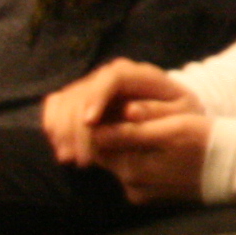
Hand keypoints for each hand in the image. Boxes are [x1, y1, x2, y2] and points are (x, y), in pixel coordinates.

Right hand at [42, 59, 192, 165]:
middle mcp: (110, 76)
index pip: (113, 77)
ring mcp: (92, 87)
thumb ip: (157, 112)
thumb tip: (130, 112)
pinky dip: (54, 127)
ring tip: (70, 159)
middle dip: (77, 126)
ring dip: (62, 131)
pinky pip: (56, 107)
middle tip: (83, 160)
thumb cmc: (180, 114)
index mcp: (138, 74)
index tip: (90, 123)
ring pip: (64, 100)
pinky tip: (63, 149)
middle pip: (83, 92)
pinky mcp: (79, 100)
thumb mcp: (181, 114)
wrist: (171, 115)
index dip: (97, 97)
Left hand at [90, 101, 210, 202]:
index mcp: (134, 167)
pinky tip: (157, 148)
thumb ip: (133, 131)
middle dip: (113, 133)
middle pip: (107, 153)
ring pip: (120, 162)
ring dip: (126, 145)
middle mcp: (132, 185)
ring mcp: (141, 193)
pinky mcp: (150, 197)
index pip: (99, 142)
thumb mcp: (173, 127)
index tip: (116, 104)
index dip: (104, 120)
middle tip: (129, 113)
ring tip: (148, 129)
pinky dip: (138, 159)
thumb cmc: (207, 141)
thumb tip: (97, 129)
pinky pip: (134, 173)